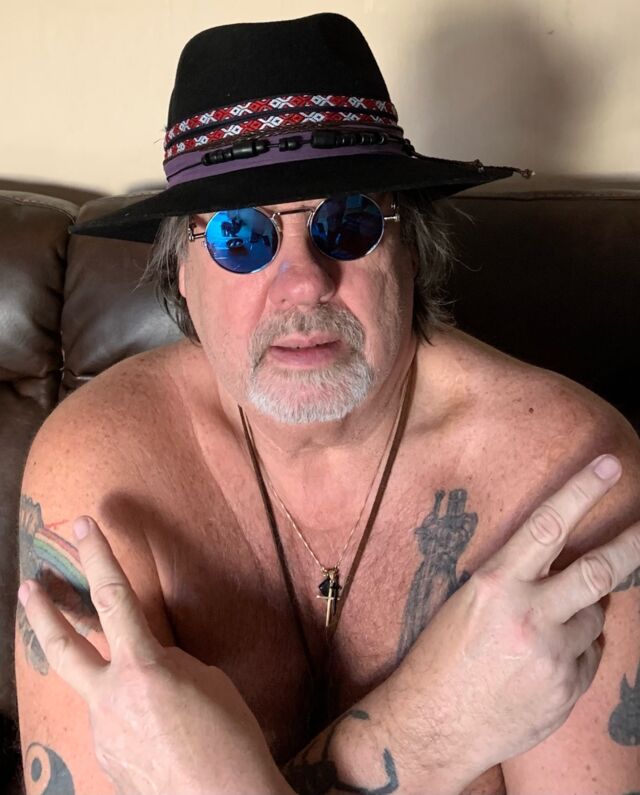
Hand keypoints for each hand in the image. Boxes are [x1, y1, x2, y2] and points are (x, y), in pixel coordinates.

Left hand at [18, 516, 291, 794]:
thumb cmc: (229, 736)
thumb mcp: (207, 681)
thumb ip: (169, 663)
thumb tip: (151, 662)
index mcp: (142, 670)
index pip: (114, 599)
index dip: (98, 557)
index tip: (82, 526)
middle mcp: (110, 699)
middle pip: (63, 648)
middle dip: (43, 613)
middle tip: (28, 586)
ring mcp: (101, 733)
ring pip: (93, 690)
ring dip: (105, 677)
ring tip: (140, 687)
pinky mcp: (104, 760)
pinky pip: (110, 724)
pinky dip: (127, 714)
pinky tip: (155, 729)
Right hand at [384, 454, 639, 785]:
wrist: (435, 723)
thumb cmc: (443, 656)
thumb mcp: (468, 603)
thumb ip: (517, 581)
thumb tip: (568, 570)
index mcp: (496, 584)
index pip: (548, 525)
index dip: (582, 490)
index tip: (609, 465)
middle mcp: (529, 615)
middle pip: (598, 571)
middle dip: (633, 543)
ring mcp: (553, 656)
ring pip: (595, 616)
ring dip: (583, 614)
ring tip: (544, 629)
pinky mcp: (568, 690)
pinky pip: (591, 655)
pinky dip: (577, 650)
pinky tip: (543, 662)